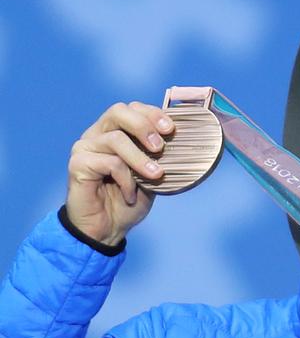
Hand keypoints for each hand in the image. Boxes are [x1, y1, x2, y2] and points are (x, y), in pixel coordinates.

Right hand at [66, 101, 173, 245]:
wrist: (108, 229)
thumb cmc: (129, 200)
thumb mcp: (152, 175)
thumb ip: (160, 156)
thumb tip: (182, 141)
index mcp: (114, 131)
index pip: (132, 108)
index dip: (152, 114)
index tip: (171, 129)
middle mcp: (97, 134)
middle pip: (118, 111)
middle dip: (144, 125)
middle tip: (161, 147)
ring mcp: (85, 147)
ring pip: (116, 139)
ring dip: (140, 159)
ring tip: (155, 176)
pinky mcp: (77, 164)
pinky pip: (108, 162)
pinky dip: (126, 179)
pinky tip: (129, 195)